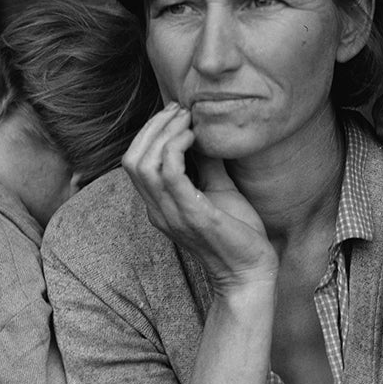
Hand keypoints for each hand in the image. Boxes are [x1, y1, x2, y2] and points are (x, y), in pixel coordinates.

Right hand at [122, 103, 277, 290]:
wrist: (251, 272)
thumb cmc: (237, 234)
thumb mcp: (219, 190)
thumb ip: (207, 164)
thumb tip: (206, 132)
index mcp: (159, 206)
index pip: (133, 162)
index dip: (149, 132)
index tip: (175, 113)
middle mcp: (158, 211)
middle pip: (131, 159)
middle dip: (153, 127)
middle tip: (180, 111)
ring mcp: (172, 214)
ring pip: (144, 164)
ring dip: (164, 133)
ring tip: (188, 120)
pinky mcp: (192, 216)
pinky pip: (170, 174)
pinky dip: (177, 148)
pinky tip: (195, 138)